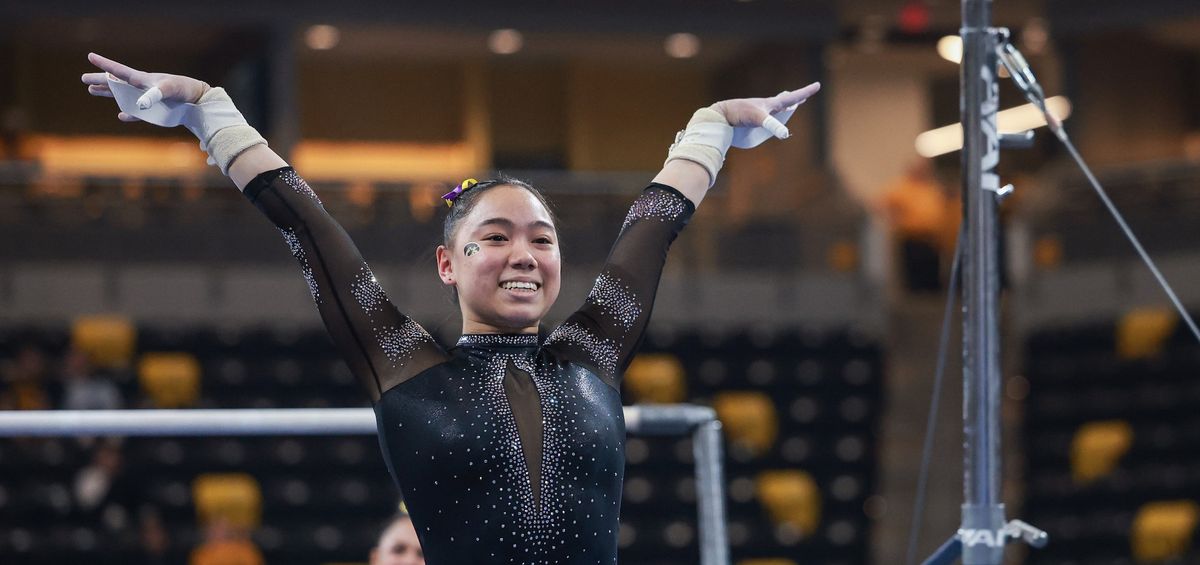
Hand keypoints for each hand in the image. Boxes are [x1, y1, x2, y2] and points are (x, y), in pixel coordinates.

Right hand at [81, 53, 210, 121]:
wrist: (197, 100)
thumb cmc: (182, 90)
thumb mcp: (168, 90)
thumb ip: (153, 95)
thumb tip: (138, 105)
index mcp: (142, 79)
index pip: (119, 70)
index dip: (104, 64)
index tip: (90, 56)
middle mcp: (142, 87)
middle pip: (116, 82)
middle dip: (100, 80)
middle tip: (83, 78)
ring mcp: (147, 99)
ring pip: (122, 95)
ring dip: (108, 93)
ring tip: (92, 90)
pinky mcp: (154, 111)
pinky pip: (136, 113)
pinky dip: (128, 114)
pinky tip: (121, 115)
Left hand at [710, 82, 820, 137]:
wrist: (721, 118)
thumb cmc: (740, 114)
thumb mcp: (759, 119)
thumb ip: (773, 126)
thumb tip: (785, 134)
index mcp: (771, 104)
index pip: (793, 97)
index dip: (806, 92)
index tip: (818, 85)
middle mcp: (767, 108)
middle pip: (785, 102)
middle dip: (795, 99)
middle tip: (803, 97)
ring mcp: (760, 114)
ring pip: (776, 110)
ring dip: (785, 107)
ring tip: (790, 104)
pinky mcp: (753, 122)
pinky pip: (767, 120)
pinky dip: (773, 119)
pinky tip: (770, 120)